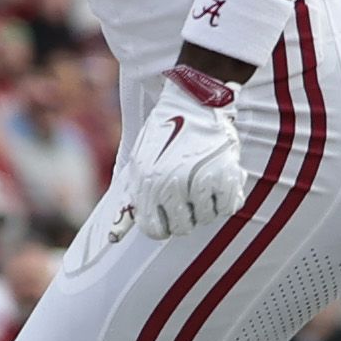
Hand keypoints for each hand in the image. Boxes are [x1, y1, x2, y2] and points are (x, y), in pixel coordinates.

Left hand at [118, 67, 253, 243]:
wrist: (192, 102)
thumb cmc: (163, 135)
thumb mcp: (139, 165)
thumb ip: (129, 203)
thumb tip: (113, 239)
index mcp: (148, 184)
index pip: (155, 230)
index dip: (162, 224)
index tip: (169, 213)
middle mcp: (172, 185)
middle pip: (183, 228)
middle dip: (185, 215)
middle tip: (187, 193)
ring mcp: (200, 181)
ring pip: (206, 218)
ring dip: (205, 205)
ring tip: (201, 179)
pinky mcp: (226, 175)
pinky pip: (228, 208)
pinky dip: (225, 198)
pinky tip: (217, 180)